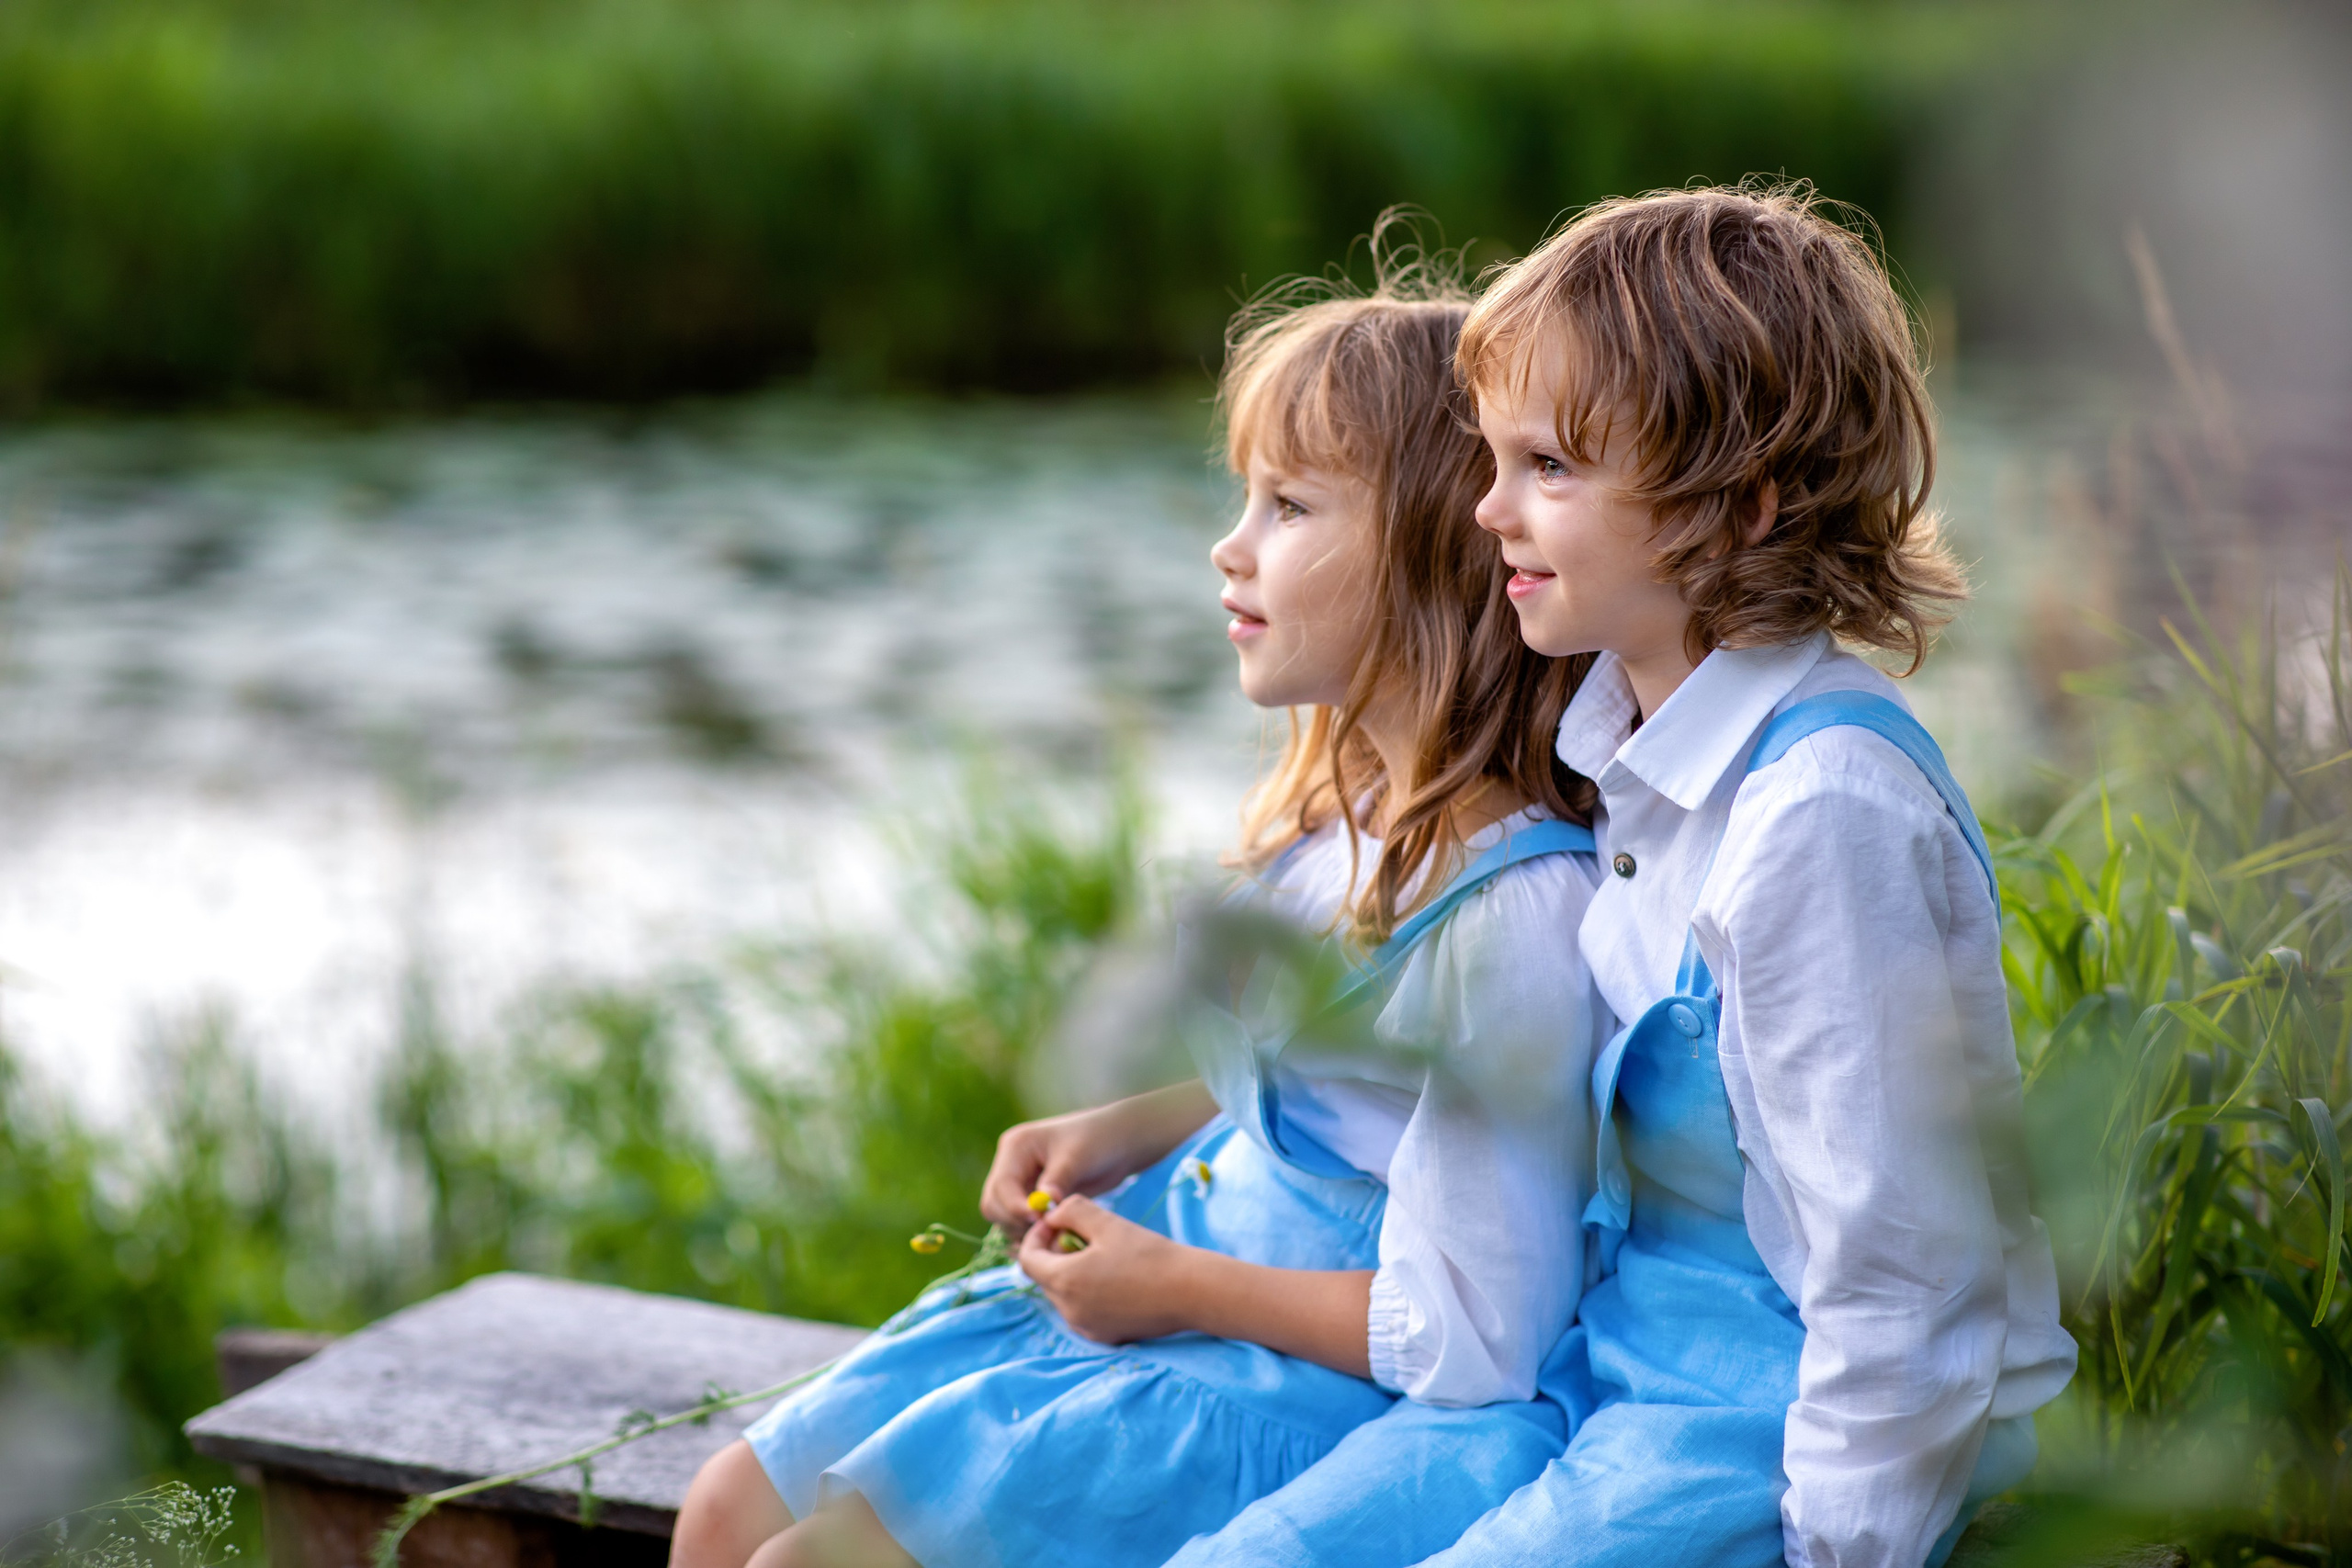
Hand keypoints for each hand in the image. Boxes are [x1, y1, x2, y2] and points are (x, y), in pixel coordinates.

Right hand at [978, 1082, 1217, 1240]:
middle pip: (994, 1205)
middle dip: (1016, 1222)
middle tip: (1047, 1232)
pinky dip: (1033, 1232)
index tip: (1041, 1221)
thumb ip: (1057, 1180)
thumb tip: (1040, 1206)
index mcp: (1016, 1146)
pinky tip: (1055, 1236)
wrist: (1120, 1143)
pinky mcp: (1032, 1198)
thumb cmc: (1100, 1140)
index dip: (1016, 1207)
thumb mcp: (1078, 1157)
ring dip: (1024, 1231)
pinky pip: (1021, 1222)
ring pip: (1004, 1218)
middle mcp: (1011, 1164)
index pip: (1001, 1186)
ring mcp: (1020, 1182)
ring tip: (1054, 1233)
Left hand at [1016, 1195, 1198, 1343]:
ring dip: (1071, 1273)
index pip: (1027, 1259)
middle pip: (1044, 1278)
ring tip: (1103, 1256)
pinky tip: (1116, 1279)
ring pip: (1064, 1295)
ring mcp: (1086, 1328)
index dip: (1036, 1237)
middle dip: (1055, 1254)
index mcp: (1064, 1281)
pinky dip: (1087, 1293)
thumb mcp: (1107, 1222)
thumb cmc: (1150, 1254)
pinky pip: (1082, 1311)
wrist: (1191, 1291)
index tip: (1057, 1224)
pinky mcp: (1104, 1337)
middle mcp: (1069, 1311)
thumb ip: (1071, 1211)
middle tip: (1083, 1236)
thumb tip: (1051, 1215)